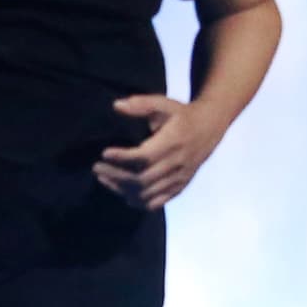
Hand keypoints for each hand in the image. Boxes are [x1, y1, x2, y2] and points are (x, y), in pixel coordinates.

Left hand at [96, 94, 225, 209]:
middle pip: (143, 179)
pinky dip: (138, 202)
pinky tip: (123, 193)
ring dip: (122, 189)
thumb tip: (116, 106)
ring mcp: (179, 178)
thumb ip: (141, 104)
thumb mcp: (164, 103)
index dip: (123, 157)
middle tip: (97, 168)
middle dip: (116, 175)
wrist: (210, 127)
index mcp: (173, 142)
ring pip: (147, 193)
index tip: (105, 153)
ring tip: (104, 179)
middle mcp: (177, 163)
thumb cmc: (182, 114)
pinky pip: (157, 202)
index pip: (145, 156)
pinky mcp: (180, 186)